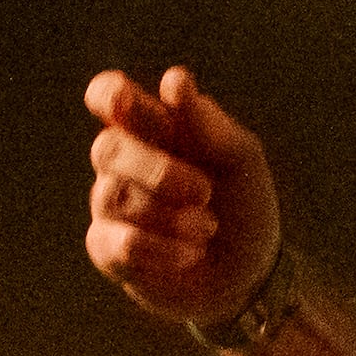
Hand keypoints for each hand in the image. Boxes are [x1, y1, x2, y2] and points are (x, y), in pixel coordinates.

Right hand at [82, 66, 280, 328]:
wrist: (248, 275)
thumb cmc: (242, 205)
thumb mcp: (240, 161)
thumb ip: (209, 124)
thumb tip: (174, 80)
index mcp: (153, 127)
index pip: (108, 95)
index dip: (108, 94)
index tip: (124, 100)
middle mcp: (123, 162)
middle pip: (107, 148)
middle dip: (157, 171)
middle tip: (204, 192)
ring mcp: (110, 205)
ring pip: (114, 197)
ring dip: (170, 217)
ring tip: (207, 228)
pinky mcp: (107, 249)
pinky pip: (119, 242)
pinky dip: (162, 249)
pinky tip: (191, 253)